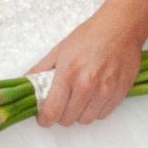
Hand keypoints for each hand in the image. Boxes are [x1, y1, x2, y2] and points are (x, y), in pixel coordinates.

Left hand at [29, 9, 144, 128]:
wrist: (120, 27)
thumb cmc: (90, 35)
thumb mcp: (59, 50)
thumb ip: (40, 69)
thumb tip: (26, 83)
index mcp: (68, 73)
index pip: (52, 111)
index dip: (45, 119)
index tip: (44, 119)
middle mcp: (87, 85)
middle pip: (68, 119)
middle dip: (61, 115)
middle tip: (61, 105)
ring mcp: (105, 91)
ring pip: (86, 120)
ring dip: (79, 114)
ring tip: (78, 99)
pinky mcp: (120, 93)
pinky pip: (103, 114)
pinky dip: (96, 110)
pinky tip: (93, 97)